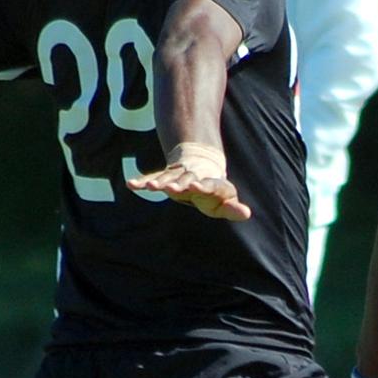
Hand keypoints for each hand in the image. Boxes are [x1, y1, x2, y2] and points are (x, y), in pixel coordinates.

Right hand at [126, 162, 251, 220]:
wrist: (202, 163)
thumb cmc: (215, 189)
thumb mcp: (225, 199)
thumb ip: (233, 207)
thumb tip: (247, 214)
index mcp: (209, 183)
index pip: (207, 184)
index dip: (201, 185)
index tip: (195, 186)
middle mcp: (192, 176)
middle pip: (185, 180)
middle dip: (178, 184)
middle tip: (170, 189)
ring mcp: (177, 175)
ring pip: (167, 177)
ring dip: (159, 182)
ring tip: (150, 187)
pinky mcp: (165, 176)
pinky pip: (153, 178)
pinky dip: (142, 182)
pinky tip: (131, 185)